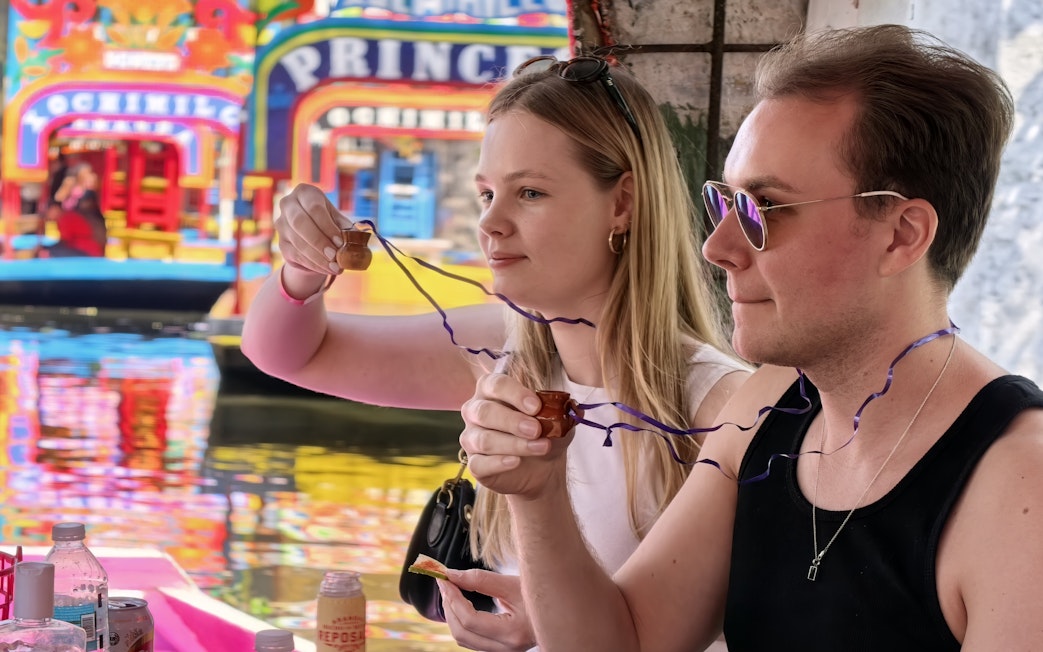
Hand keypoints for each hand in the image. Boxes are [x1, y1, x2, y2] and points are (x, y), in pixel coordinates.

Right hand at [275, 183, 354, 278]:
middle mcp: (288, 205)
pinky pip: (297, 255)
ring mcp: (282, 224)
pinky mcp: (281, 243)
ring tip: (335, 267)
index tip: (340, 241)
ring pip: (298, 242)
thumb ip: (345, 228)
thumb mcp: (338, 220)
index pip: (314, 208)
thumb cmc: (328, 221)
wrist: (311, 233)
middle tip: (335, 255)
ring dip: (318, 257)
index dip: (327, 226)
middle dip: (319, 241)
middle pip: (300, 223)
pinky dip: (314, 264)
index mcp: (304, 192)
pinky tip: (327, 269)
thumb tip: (356, 240)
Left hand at [438, 571, 535, 651]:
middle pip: (463, 634)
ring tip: (451, 592)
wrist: (559, 608)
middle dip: (449, 607)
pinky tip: (461, 604)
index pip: (471, 620)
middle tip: (445, 583)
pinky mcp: (500, 648)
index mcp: (513, 632)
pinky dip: (462, 622)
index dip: (453, 598)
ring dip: (453, 615)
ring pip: (465, 639)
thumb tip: (452, 575)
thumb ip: (480, 580)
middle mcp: (507, 648)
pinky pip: (472, 639)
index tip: (445, 579)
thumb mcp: (512, 583)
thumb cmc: (541, 593)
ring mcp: (504, 651)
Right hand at [460, 373, 569, 498]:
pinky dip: (499, 463)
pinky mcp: (475, 464)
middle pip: (485, 412)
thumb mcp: (557, 419)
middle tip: (536, 430)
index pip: (495, 384)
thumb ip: (561, 410)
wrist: (542, 467)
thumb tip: (573, 407)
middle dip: (512, 421)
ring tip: (541, 447)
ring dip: (514, 444)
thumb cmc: (544, 433)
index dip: (515, 394)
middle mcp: (475, 411)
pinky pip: (479, 463)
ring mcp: (471, 438)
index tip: (536, 406)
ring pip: (484, 440)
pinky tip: (516, 462)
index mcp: (492, 390)